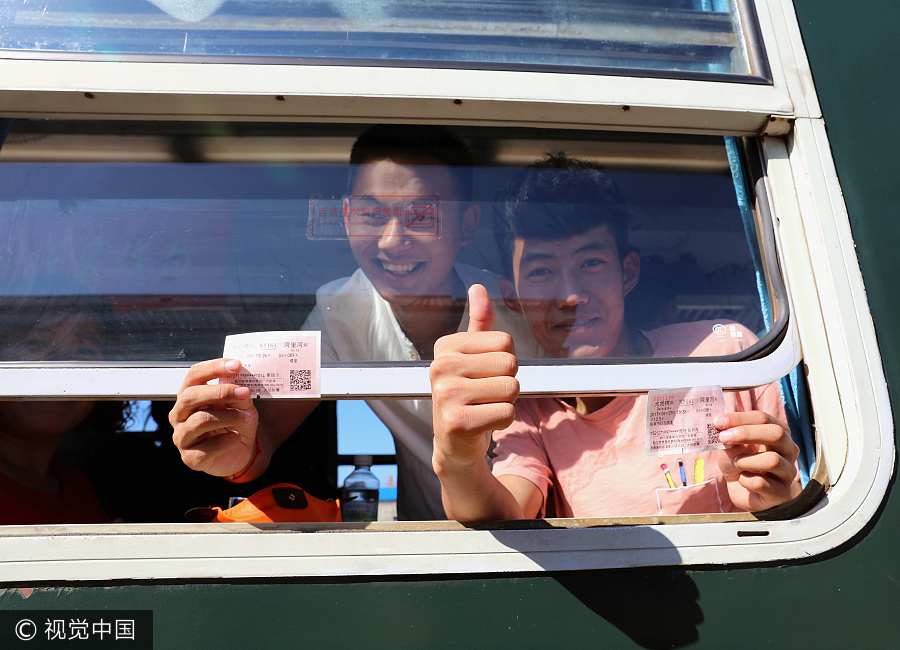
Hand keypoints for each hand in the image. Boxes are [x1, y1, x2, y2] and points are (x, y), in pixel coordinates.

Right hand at [168, 358, 260, 478]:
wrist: (239, 453)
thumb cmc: (236, 423)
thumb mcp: (241, 404)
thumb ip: (238, 394)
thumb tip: (240, 387)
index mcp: (189, 395)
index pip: (193, 375)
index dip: (214, 367)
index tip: (236, 365)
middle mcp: (179, 414)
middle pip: (190, 396)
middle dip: (219, 392)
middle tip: (244, 392)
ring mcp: (181, 436)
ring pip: (200, 420)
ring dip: (229, 417)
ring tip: (247, 418)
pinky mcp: (190, 457)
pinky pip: (208, 447)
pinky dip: (227, 440)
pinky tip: (237, 438)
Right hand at [430, 284, 519, 473]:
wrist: (454, 444)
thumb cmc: (468, 395)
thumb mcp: (472, 357)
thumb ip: (478, 323)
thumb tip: (478, 287)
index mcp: (445, 346)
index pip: (505, 341)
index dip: (505, 361)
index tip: (483, 376)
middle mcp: (440, 366)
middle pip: (510, 364)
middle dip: (507, 383)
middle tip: (485, 396)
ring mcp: (445, 394)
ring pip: (511, 389)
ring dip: (506, 403)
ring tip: (484, 408)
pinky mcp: (456, 422)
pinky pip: (507, 413)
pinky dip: (502, 422)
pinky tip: (482, 424)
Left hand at [715, 410, 801, 510]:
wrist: (751, 496)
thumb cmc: (742, 466)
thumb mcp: (732, 449)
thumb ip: (729, 439)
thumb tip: (722, 432)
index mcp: (777, 432)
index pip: (763, 418)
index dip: (740, 418)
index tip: (718, 422)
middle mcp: (788, 450)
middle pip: (776, 434)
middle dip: (746, 433)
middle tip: (723, 438)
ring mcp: (788, 472)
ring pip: (772, 460)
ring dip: (744, 460)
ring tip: (735, 464)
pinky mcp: (781, 492)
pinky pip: (761, 483)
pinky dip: (745, 480)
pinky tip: (742, 480)